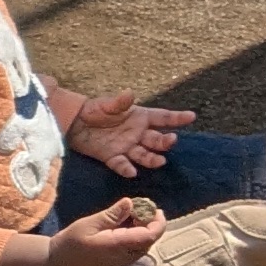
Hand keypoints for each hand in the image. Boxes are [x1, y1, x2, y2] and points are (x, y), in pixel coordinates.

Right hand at [47, 199, 170, 265]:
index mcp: (119, 247)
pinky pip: (134, 252)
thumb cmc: (69, 244)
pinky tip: (122, 229)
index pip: (150, 236)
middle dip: (150, 224)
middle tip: (139, 209)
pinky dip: (134, 238)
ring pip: (143, 247)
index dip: (158, 222)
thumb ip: (112, 215)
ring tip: (130, 217)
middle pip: (149, 241)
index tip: (154, 208)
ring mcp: (121, 265)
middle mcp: (125, 258)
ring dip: (142, 231)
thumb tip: (131, 202)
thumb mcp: (88, 225)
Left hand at [62, 92, 188, 173]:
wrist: (74, 122)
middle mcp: (137, 133)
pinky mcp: (112, 157)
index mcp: (140, 117)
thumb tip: (129, 94)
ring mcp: (126, 146)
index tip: (191, 117)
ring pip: (144, 154)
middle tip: (172, 140)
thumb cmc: (94, 109)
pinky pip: (121, 164)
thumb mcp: (107, 104)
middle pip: (157, 139)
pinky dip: (126, 168)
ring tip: (160, 161)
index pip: (163, 118)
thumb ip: (119, 102)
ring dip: (152, 159)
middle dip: (166, 141)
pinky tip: (132, 172)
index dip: (177, 117)